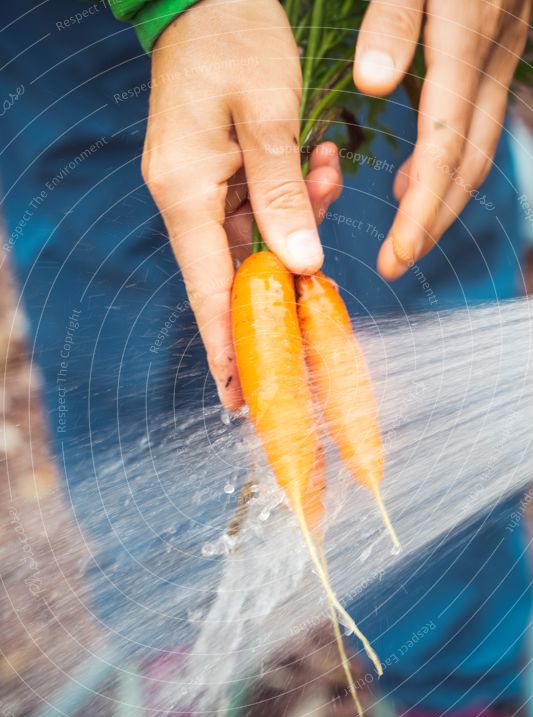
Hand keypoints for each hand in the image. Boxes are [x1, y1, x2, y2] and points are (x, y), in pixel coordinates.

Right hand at [142, 0, 340, 407]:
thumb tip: (300, 265)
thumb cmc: (234, 38)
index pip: (208, 290)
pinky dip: (293, 196)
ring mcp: (200, 186)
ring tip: (321, 171)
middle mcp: (186, 198)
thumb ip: (280, 194)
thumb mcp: (267, 114)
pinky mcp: (219, 172)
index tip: (237, 399)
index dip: (226, 348)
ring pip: (254, 240)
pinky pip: (260, 207)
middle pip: (230, 276)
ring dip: (298, 223)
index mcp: (185, 191)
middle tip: (315, 316)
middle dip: (277, 292)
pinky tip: (314, 162)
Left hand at [353, 0, 530, 277]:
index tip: (397, 254)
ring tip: (407, 233)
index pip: (444, 145)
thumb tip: (373, 85)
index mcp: (464, 37)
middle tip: (398, 261)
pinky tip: (419, 173)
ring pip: (478, 143)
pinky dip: (450, 157)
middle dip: (434, 219)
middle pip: (468, 159)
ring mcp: (501, 50)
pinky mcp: (496, 43)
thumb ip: (394, 18)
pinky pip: (477, 117)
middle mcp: (491, 52)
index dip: (422, 208)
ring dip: (444, 195)